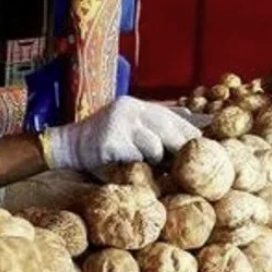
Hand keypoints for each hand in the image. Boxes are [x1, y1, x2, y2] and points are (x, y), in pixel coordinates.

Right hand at [46, 96, 200, 170]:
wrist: (67, 148)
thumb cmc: (103, 144)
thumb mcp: (130, 129)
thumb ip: (155, 126)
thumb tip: (195, 126)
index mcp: (135, 105)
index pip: (172, 116)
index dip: (190, 132)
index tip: (204, 147)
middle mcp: (128, 109)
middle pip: (168, 129)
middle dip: (180, 148)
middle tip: (187, 165)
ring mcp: (118, 123)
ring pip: (154, 146)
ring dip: (154, 160)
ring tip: (146, 165)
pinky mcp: (110, 141)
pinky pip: (136, 157)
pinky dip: (137, 165)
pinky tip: (128, 166)